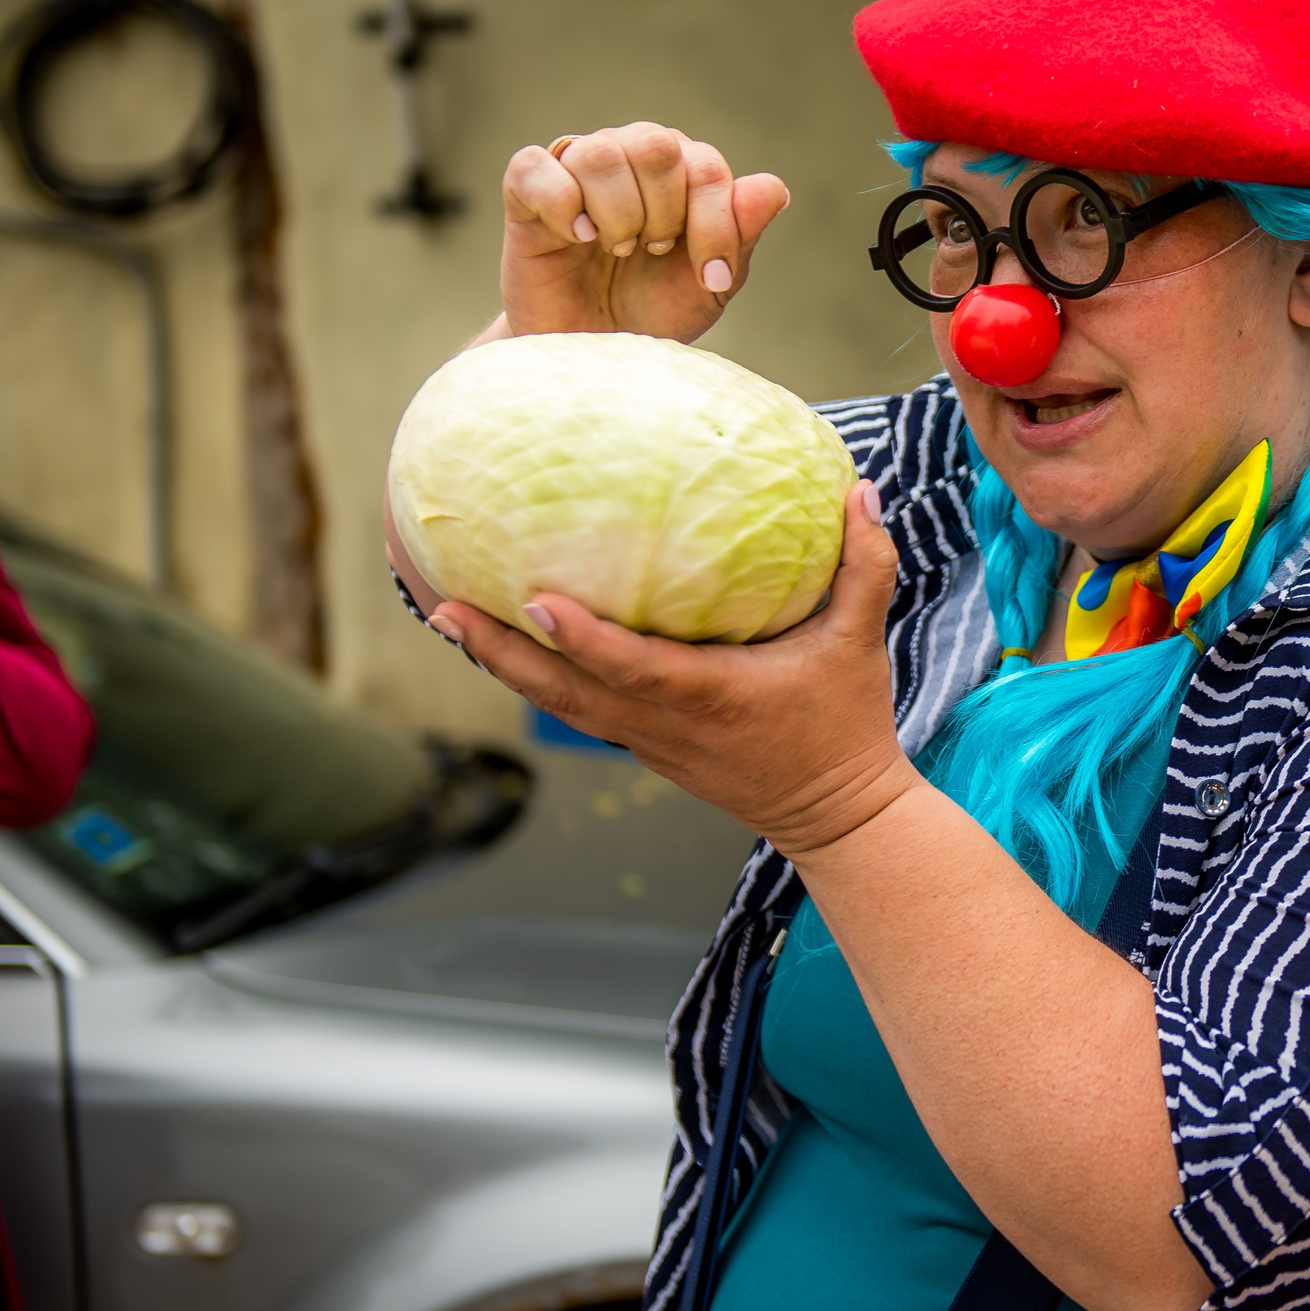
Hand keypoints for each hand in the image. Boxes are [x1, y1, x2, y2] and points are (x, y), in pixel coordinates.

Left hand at [423, 481, 913, 856]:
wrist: (839, 819)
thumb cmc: (847, 726)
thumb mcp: (861, 644)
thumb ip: (865, 567)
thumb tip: (861, 491)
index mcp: (711, 695)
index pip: (632, 666)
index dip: (580, 637)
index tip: (533, 601)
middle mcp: (666, 723)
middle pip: (563, 692)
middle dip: (499, 651)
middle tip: (443, 608)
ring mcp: (650, 743)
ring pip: (561, 705)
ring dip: (503, 666)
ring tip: (452, 620)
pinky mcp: (649, 751)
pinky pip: (581, 711)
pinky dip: (540, 680)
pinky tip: (511, 647)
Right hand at [499, 122, 790, 342]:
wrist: (592, 353)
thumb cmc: (652, 313)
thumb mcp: (708, 286)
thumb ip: (740, 235)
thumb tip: (773, 187)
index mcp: (680, 171)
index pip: (707, 167)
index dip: (714, 226)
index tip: (712, 279)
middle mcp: (630, 156)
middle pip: (656, 145)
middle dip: (664, 213)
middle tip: (652, 252)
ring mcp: (576, 167)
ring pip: (601, 153)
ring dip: (617, 215)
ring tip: (615, 249)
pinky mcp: (525, 188)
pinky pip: (537, 167)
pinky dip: (562, 205)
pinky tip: (575, 238)